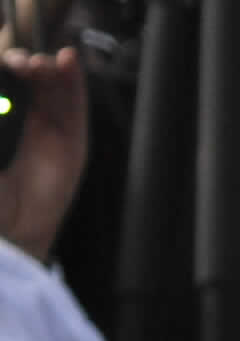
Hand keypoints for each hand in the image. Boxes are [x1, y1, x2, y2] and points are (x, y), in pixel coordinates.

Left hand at [0, 46, 91, 264]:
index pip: (4, 83)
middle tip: (19, 64)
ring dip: (47, 67)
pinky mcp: (73, 144)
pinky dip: (75, 81)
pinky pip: (77, 107)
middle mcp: (21, 121)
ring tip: (39, 63)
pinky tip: (68, 59)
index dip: (5, 66)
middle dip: (24, 63)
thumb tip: (4, 90)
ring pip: (52, 87)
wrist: (9, 226)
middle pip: (29, 79)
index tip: (3, 64)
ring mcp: (48, 132)